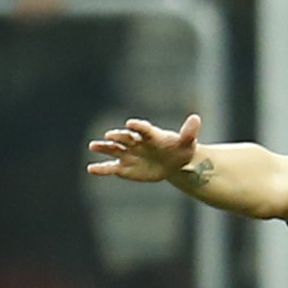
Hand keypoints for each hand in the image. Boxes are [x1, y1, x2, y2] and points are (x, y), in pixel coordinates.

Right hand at [88, 113, 202, 182]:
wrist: (173, 163)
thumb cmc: (180, 150)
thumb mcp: (188, 143)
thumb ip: (189, 132)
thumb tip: (196, 118)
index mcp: (150, 134)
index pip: (143, 128)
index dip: (137, 126)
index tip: (131, 123)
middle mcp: (136, 142)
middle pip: (125, 138)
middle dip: (118, 136)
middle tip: (110, 135)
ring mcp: (128, 154)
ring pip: (113, 150)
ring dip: (103, 147)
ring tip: (93, 146)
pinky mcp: (124, 167)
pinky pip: (111, 167)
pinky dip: (101, 168)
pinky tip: (91, 169)